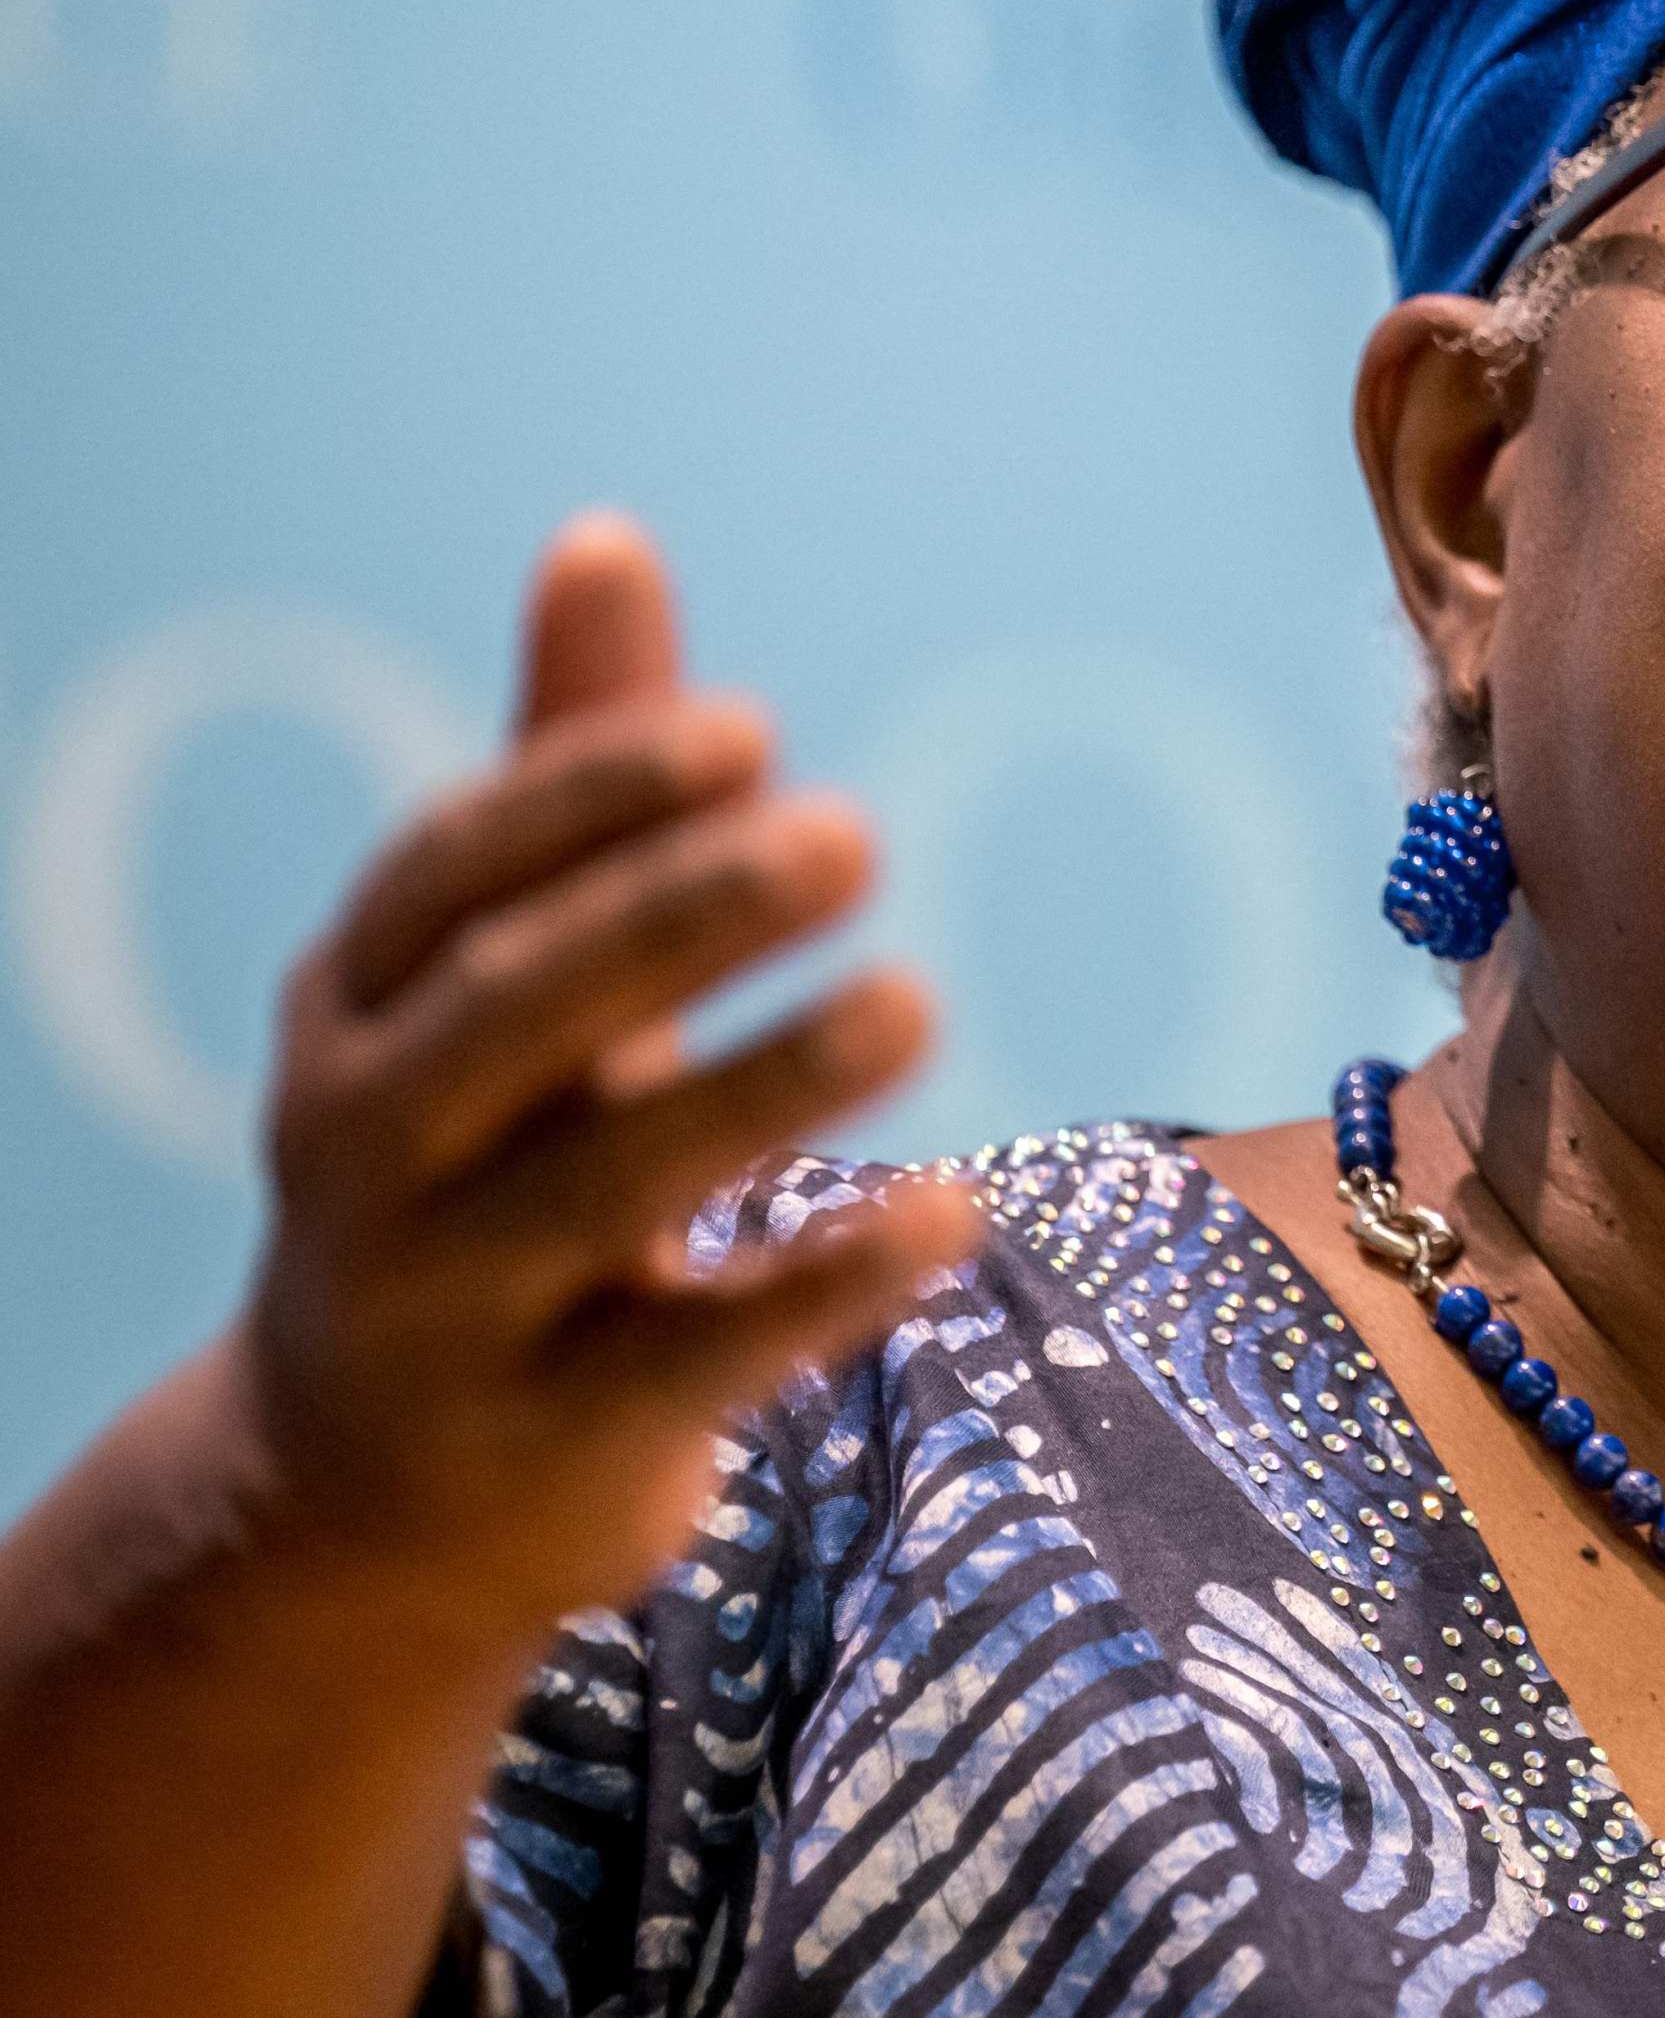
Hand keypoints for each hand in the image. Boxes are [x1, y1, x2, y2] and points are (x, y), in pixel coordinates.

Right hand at [234, 512, 983, 1628]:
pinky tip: (949, 1214)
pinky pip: (689, 1359)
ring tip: (915, 1001)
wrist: (362, 1497)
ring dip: (765, 1088)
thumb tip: (606, 531)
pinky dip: (818, 1289)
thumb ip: (568, 772)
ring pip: (604, 1187)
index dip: (589, 794)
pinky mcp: (542, 1445)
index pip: (448, 875)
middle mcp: (364, 1151)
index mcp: (351, 1012)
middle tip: (853, 832)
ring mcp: (442, 1310)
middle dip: (676, 917)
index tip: (748, 728)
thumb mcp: (496, 976)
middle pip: (514, 1014)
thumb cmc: (473, 1157)